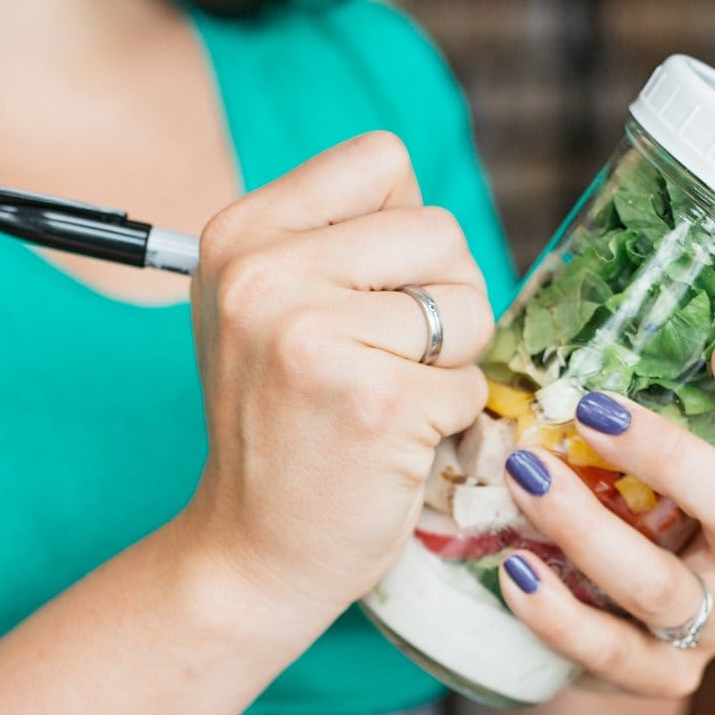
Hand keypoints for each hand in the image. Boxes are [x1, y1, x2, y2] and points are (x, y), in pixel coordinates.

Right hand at [184, 132, 493, 625]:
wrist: (251, 555)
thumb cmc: (284, 429)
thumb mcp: (269, 310)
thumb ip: (337, 244)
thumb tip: (439, 219)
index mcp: (242, 234)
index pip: (382, 159)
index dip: (403, 230)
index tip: (368, 295)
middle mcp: (266, 274)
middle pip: (440, 229)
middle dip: (443, 298)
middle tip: (386, 363)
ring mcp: (317, 337)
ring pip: (469, 304)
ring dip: (453, 362)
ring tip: (388, 401)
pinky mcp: (377, 403)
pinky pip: (472, 381)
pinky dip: (451, 420)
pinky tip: (391, 447)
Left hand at [495, 336, 714, 698]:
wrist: (611, 632)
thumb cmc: (630, 504)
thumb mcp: (647, 451)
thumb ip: (631, 390)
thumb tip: (557, 287)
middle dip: (670, 458)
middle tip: (591, 410)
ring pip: (664, 587)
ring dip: (590, 528)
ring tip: (526, 476)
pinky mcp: (663, 678)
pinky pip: (612, 651)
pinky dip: (559, 614)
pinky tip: (514, 573)